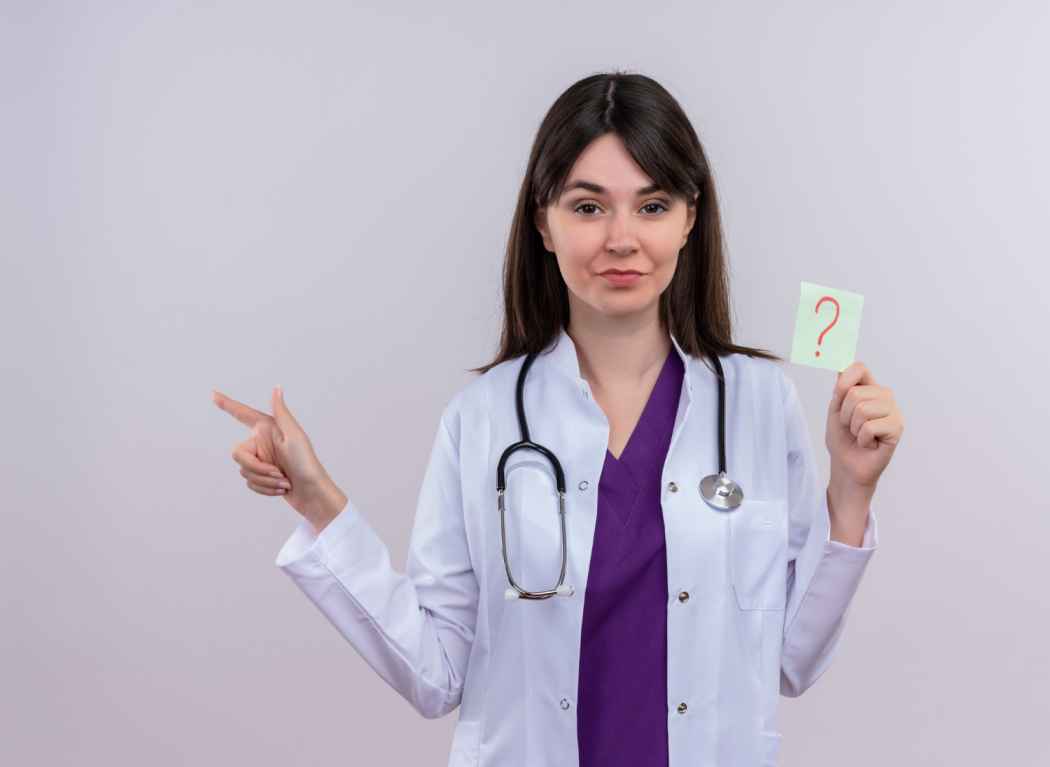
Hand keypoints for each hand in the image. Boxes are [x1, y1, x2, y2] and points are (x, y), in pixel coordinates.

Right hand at [212, 386, 337, 520]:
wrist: (313, 492)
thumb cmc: (306, 463)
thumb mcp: (293, 436)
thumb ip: (281, 412)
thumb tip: (277, 388)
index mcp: (267, 428)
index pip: (242, 414)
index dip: (227, 404)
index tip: (213, 394)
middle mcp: (262, 442)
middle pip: (239, 455)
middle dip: (258, 469)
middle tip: (278, 473)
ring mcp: (262, 459)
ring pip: (245, 472)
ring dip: (265, 481)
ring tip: (285, 482)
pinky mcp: (263, 476)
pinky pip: (251, 483)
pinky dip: (266, 489)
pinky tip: (283, 489)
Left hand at [825, 361, 903, 492]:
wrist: (846, 465)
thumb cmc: (842, 439)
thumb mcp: (835, 410)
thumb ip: (840, 388)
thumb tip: (841, 365)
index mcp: (870, 388)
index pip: (859, 368)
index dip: (843, 381)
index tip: (837, 396)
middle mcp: (884, 396)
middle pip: (854, 392)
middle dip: (844, 414)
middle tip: (850, 426)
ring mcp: (893, 411)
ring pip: (862, 409)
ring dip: (853, 427)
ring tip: (860, 435)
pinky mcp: (897, 428)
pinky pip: (869, 426)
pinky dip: (862, 438)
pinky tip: (869, 443)